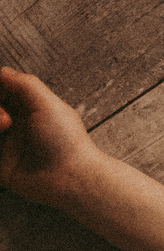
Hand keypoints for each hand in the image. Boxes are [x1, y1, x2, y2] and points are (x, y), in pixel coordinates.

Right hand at [0, 66, 108, 209]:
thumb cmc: (65, 140)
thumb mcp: (47, 104)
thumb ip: (25, 84)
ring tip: (4, 128)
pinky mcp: (0, 163)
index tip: (1, 99)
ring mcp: (6, 143)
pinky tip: (1, 147)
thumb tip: (1, 71)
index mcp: (29, 105)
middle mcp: (15, 122)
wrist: (70, 179)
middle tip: (6, 121)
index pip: (1, 88)